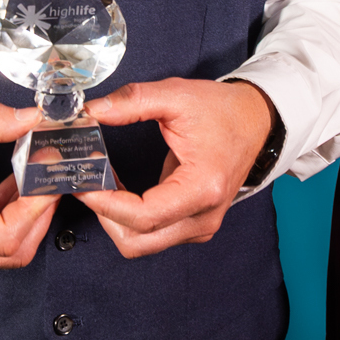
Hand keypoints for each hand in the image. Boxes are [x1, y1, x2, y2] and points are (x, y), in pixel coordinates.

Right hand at [0, 104, 58, 270]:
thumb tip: (33, 118)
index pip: (6, 235)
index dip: (37, 207)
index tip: (48, 173)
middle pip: (12, 252)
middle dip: (40, 214)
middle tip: (51, 176)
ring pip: (5, 252)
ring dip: (28, 217)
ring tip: (36, 178)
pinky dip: (10, 218)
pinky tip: (15, 186)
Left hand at [76, 78, 273, 257]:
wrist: (256, 121)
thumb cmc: (222, 111)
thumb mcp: (177, 96)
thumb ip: (133, 102)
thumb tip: (93, 111)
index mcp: (202, 188)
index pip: (144, 216)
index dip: (106, 203)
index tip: (83, 180)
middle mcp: (204, 216)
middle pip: (138, 241)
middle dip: (104, 215)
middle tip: (86, 182)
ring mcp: (200, 226)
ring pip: (141, 243)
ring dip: (114, 219)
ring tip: (99, 183)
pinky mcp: (194, 225)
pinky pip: (151, 235)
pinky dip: (128, 218)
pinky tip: (118, 189)